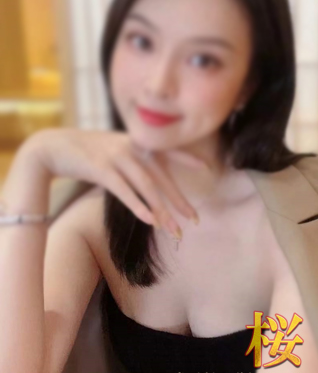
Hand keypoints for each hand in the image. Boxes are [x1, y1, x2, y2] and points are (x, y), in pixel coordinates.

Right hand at [25, 128, 206, 237]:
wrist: (54, 146)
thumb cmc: (87, 151)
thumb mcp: (115, 149)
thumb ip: (134, 159)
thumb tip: (151, 178)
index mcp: (138, 143)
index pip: (169, 151)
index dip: (189, 159)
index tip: (208, 169)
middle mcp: (132, 148)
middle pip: (162, 177)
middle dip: (179, 200)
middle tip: (194, 219)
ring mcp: (117, 157)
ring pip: (147, 187)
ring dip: (162, 211)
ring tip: (174, 230)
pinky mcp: (101, 169)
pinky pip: (124, 191)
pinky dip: (138, 206)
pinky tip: (150, 220)